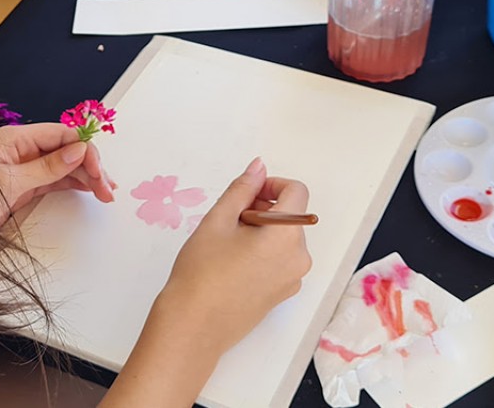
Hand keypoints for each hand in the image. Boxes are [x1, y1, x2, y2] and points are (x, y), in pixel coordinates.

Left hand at [0, 123, 114, 226]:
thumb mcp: (10, 184)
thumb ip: (46, 168)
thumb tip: (77, 151)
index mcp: (15, 139)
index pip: (60, 134)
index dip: (84, 149)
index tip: (99, 169)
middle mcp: (22, 149)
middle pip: (66, 149)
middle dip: (89, 165)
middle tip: (107, 187)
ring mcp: (25, 167)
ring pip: (64, 165)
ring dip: (86, 176)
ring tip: (105, 192)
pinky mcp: (25, 185)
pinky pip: (56, 180)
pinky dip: (74, 184)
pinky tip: (89, 189)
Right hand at [152, 159, 312, 354]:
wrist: (194, 326)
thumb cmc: (202, 271)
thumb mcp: (218, 220)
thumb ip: (242, 189)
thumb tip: (259, 166)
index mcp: (287, 236)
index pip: (296, 192)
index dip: (271, 185)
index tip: (246, 193)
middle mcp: (299, 258)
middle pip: (289, 216)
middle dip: (262, 208)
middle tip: (228, 218)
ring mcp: (292, 279)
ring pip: (283, 238)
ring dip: (261, 230)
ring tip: (228, 242)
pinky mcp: (282, 294)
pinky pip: (280, 260)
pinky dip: (263, 251)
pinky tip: (233, 262)